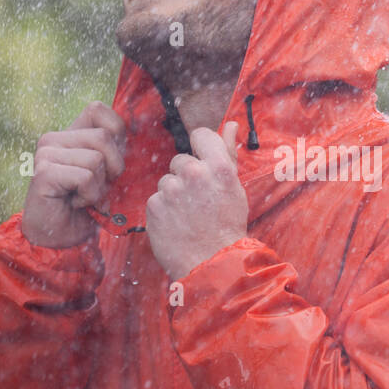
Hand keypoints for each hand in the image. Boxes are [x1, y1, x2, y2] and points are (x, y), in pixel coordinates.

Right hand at [21, 100, 127, 247]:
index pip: (97, 109)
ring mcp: (45, 154)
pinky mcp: (44, 173)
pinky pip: (86, 177)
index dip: (115, 134)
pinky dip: (89, 196)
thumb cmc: (87, 207)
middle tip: (96, 187)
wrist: (60, 240)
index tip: (110, 164)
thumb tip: (138, 130)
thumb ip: (113, 150)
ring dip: (99, 186)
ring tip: (83, 197)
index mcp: (69, 134)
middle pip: (103, 136)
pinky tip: (75, 203)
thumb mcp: (107, 173)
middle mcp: (53, 139)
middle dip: (112, 168)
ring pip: (96, 158)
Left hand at [145, 121, 248, 280]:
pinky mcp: (154, 205)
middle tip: (198, 202)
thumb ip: (228, 153)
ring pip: (167, 181)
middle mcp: (193, 173)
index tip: (203, 163)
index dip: (201, 148)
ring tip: (187, 216)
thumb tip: (229, 125)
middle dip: (186, 177)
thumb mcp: (235, 188)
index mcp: (218, 166)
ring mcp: (171, 189)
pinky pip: (156, 199)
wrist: (211, 264)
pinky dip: (163, 210)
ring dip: (174, 195)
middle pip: (180, 161)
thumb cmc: (227, 226)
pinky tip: (176, 224)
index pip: (200, 135)